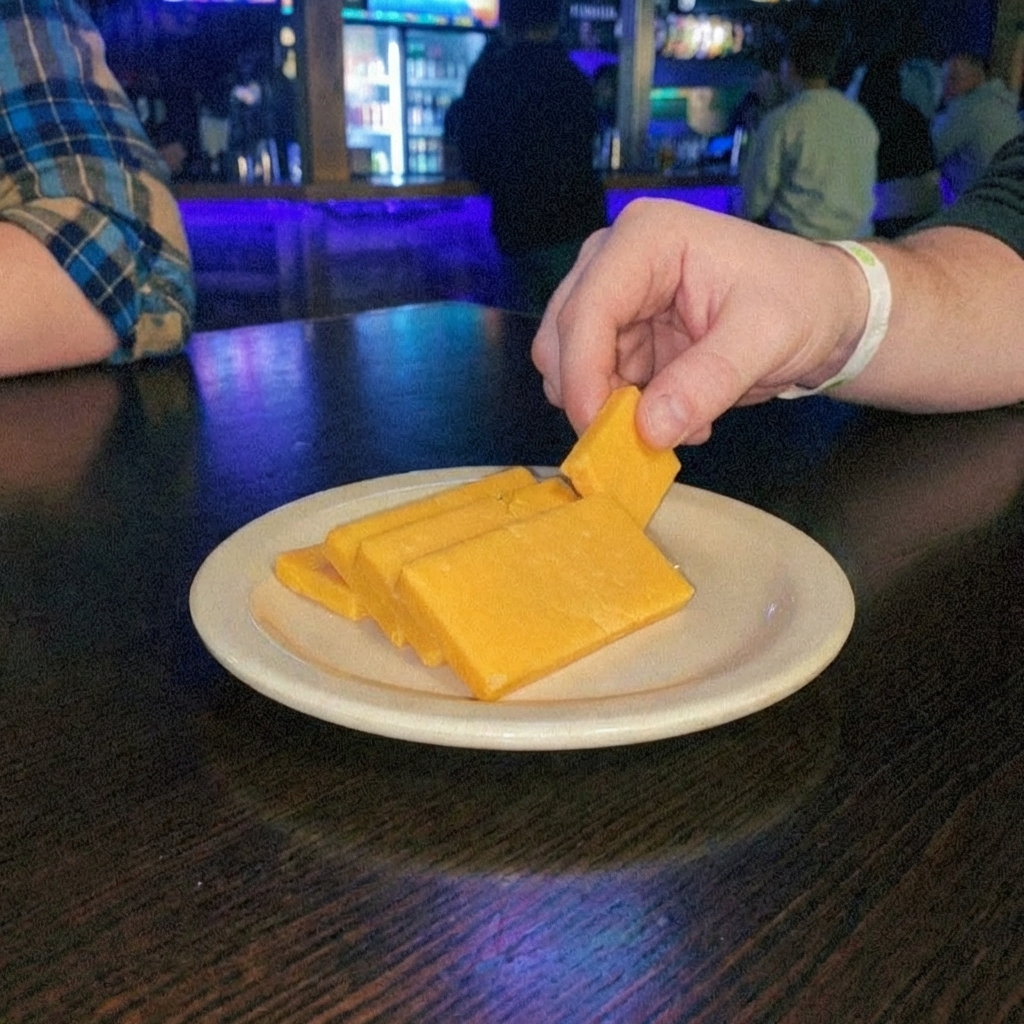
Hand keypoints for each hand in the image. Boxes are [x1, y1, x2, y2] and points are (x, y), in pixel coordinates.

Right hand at [531, 199, 866, 447]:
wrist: (823, 308)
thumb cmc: (802, 302)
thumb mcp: (764, 341)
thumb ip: (707, 382)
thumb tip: (647, 430)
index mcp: (646, 238)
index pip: (587, 309)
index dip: (581, 374)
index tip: (596, 431)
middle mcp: (615, 259)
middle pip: (563, 337)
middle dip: (592, 394)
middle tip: (641, 436)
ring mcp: (615, 295)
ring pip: (570, 364)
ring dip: (611, 405)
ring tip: (679, 418)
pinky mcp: (621, 330)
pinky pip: (597, 381)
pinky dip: (627, 409)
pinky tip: (680, 411)